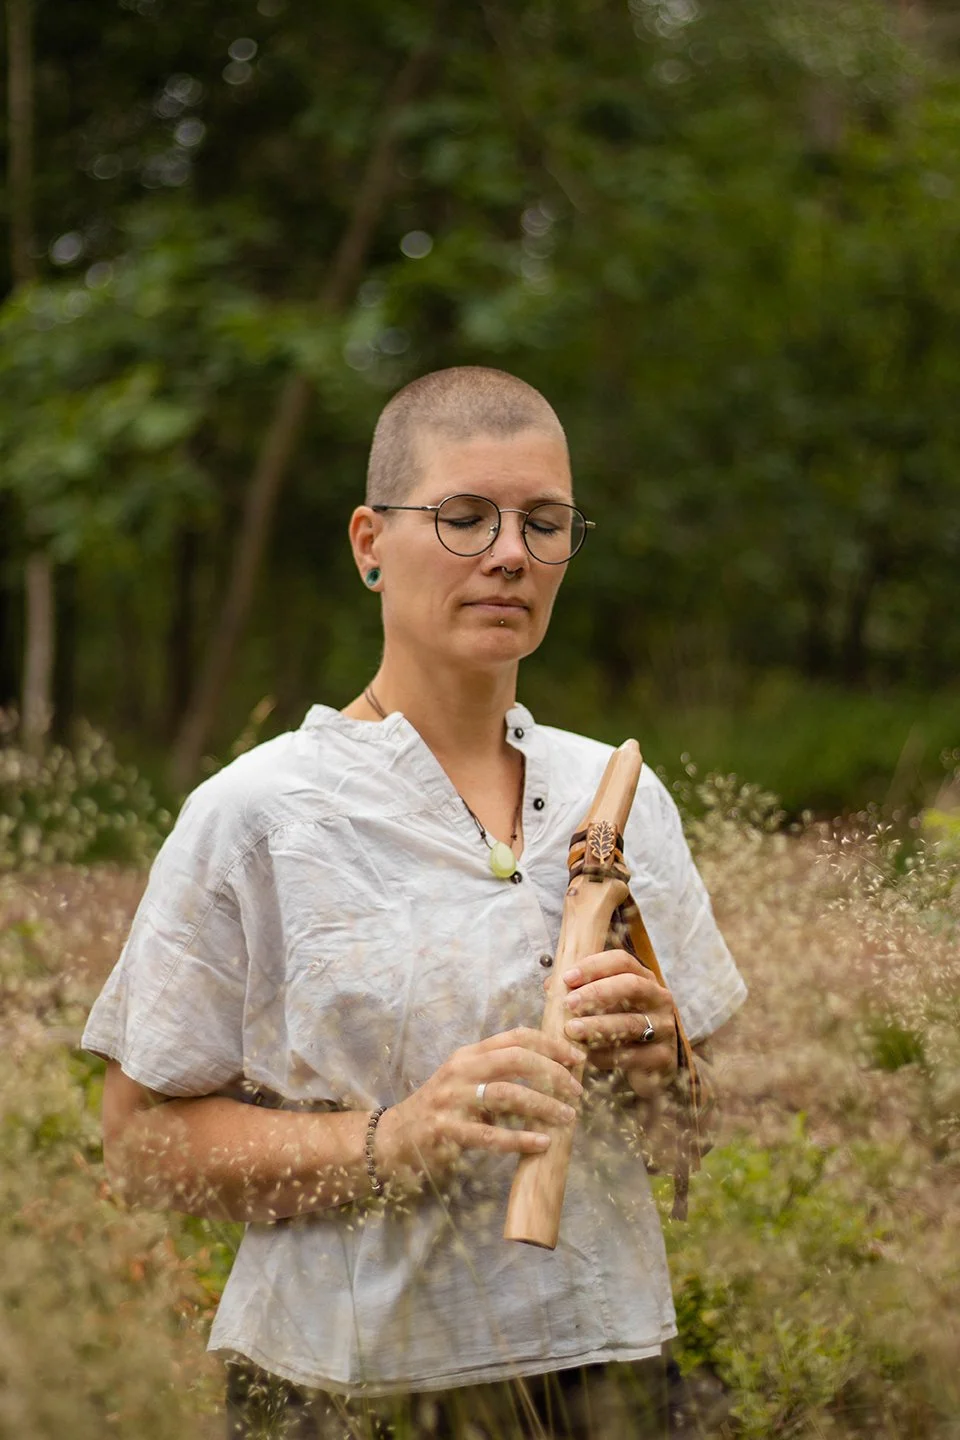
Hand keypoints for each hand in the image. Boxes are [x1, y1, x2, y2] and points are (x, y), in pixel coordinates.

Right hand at [376, 1027, 585, 1188]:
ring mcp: (453, 1099)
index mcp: (470, 1053)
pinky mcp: (447, 1130)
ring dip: (544, 1105)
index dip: (551, 1044)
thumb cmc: (443, 1109)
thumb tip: (552, 1071)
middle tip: (577, 1091)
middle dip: (553, 1073)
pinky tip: (542, 1143)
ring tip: (568, 1118)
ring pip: (507, 1094)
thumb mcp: (467, 1080)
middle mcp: (461, 1069)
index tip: (577, 1059)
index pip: (516, 1037)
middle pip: (516, 1059)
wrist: (397, 1136)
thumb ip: (499, 1072)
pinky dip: (520, 1139)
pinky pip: (490, 1134)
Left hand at [560, 949, 676, 1099]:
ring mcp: (664, 1027)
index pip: (622, 961)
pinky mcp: (663, 1056)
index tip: (568, 978)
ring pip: (630, 1023)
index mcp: (643, 978)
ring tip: (571, 1030)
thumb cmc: (620, 1027)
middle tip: (569, 1003)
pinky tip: (587, 1057)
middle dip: (597, 992)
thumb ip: (580, 992)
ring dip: (598, 1026)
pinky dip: (606, 1056)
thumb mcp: (603, 1006)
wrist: (650, 1066)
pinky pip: (632, 1055)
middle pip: (631, 986)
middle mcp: (658, 998)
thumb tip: (551, 985)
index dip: (594, 966)